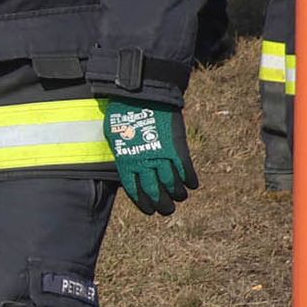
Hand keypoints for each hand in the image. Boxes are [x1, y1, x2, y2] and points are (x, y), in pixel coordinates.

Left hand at [106, 100, 194, 216]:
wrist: (142, 95)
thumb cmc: (123, 113)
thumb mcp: (115, 136)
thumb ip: (123, 154)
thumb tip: (128, 166)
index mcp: (127, 162)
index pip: (136, 191)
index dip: (145, 203)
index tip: (151, 211)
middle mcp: (144, 162)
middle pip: (155, 192)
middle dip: (163, 205)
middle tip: (168, 210)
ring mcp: (162, 155)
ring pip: (173, 184)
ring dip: (178, 194)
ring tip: (180, 197)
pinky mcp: (177, 146)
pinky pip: (186, 169)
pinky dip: (191, 180)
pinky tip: (192, 185)